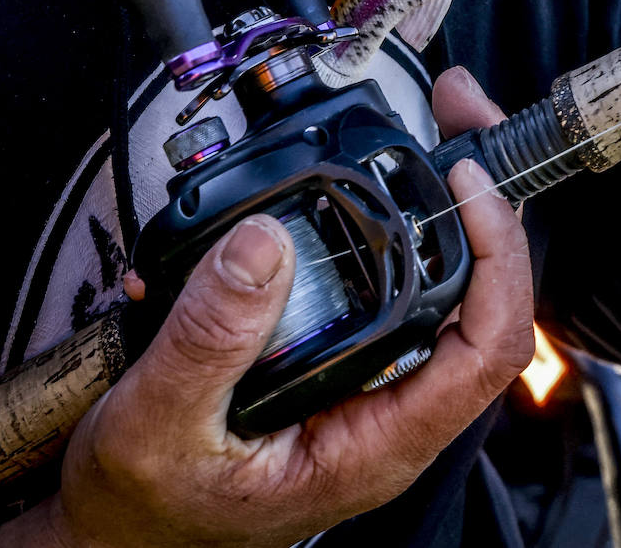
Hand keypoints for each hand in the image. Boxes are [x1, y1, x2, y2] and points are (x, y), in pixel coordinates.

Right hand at [0, 71, 531, 547]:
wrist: (123, 527)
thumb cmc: (150, 501)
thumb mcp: (157, 425)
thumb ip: (208, 340)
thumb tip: (263, 242)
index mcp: (376, 444)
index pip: (486, 350)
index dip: (497, 258)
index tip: (465, 185)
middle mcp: (393, 408)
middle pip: (483, 297)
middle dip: (483, 198)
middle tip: (456, 113)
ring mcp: (375, 380)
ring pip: (446, 282)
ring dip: (444, 199)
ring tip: (435, 125)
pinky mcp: (346, 354)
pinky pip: (394, 281)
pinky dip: (394, 218)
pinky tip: (379, 177)